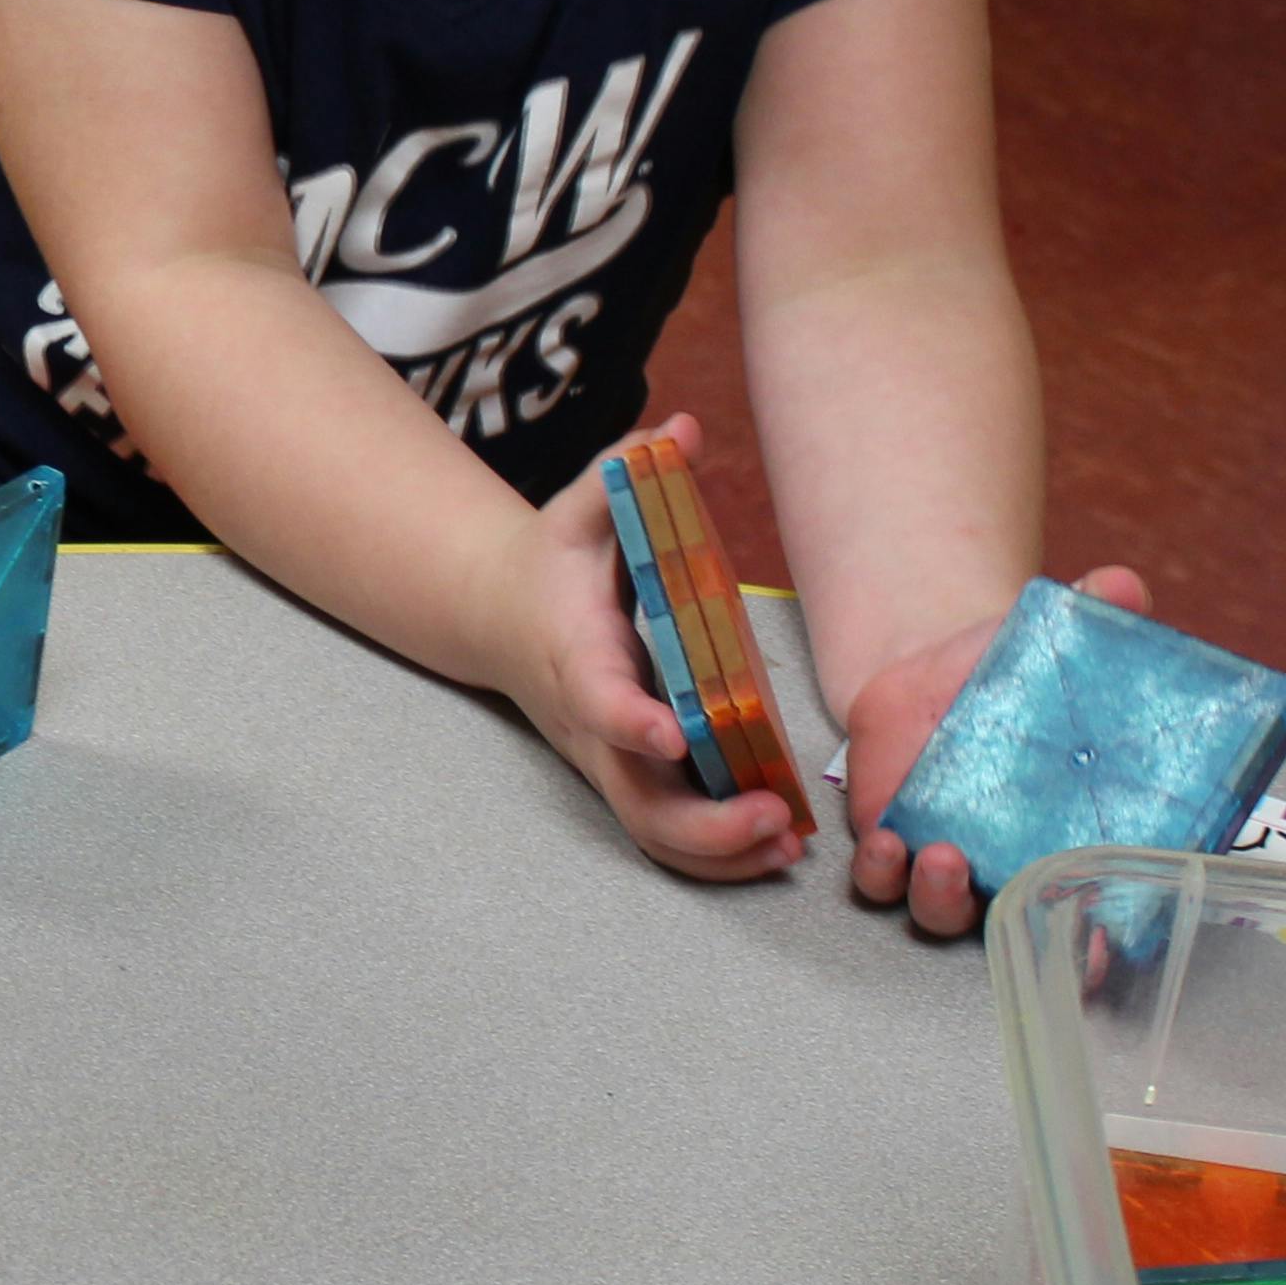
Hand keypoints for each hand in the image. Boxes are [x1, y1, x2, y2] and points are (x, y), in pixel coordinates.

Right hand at [488, 415, 799, 887]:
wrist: (502, 615)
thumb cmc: (552, 562)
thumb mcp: (580, 507)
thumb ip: (624, 470)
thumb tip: (683, 428)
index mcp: (577, 656)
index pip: (599, 699)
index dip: (631, 722)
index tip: (673, 734)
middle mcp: (592, 725)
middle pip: (636, 800)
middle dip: (702, 823)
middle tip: (769, 814)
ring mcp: (611, 762)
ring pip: (654, 834)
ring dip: (718, 853)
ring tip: (784, 843)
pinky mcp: (633, 781)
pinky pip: (668, 836)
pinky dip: (718, 856)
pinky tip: (774, 845)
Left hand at [837, 562, 1152, 937]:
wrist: (935, 664)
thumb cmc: (1014, 668)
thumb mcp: (1055, 643)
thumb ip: (1096, 618)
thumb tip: (1123, 585)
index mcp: (1076, 833)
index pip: (1104, 906)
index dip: (1106, 936)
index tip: (1105, 942)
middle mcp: (1018, 863)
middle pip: (1028, 931)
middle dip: (1028, 936)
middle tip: (1022, 900)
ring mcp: (954, 861)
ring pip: (945, 914)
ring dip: (942, 898)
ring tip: (940, 856)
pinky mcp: (893, 841)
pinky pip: (881, 879)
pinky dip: (880, 870)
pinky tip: (885, 841)